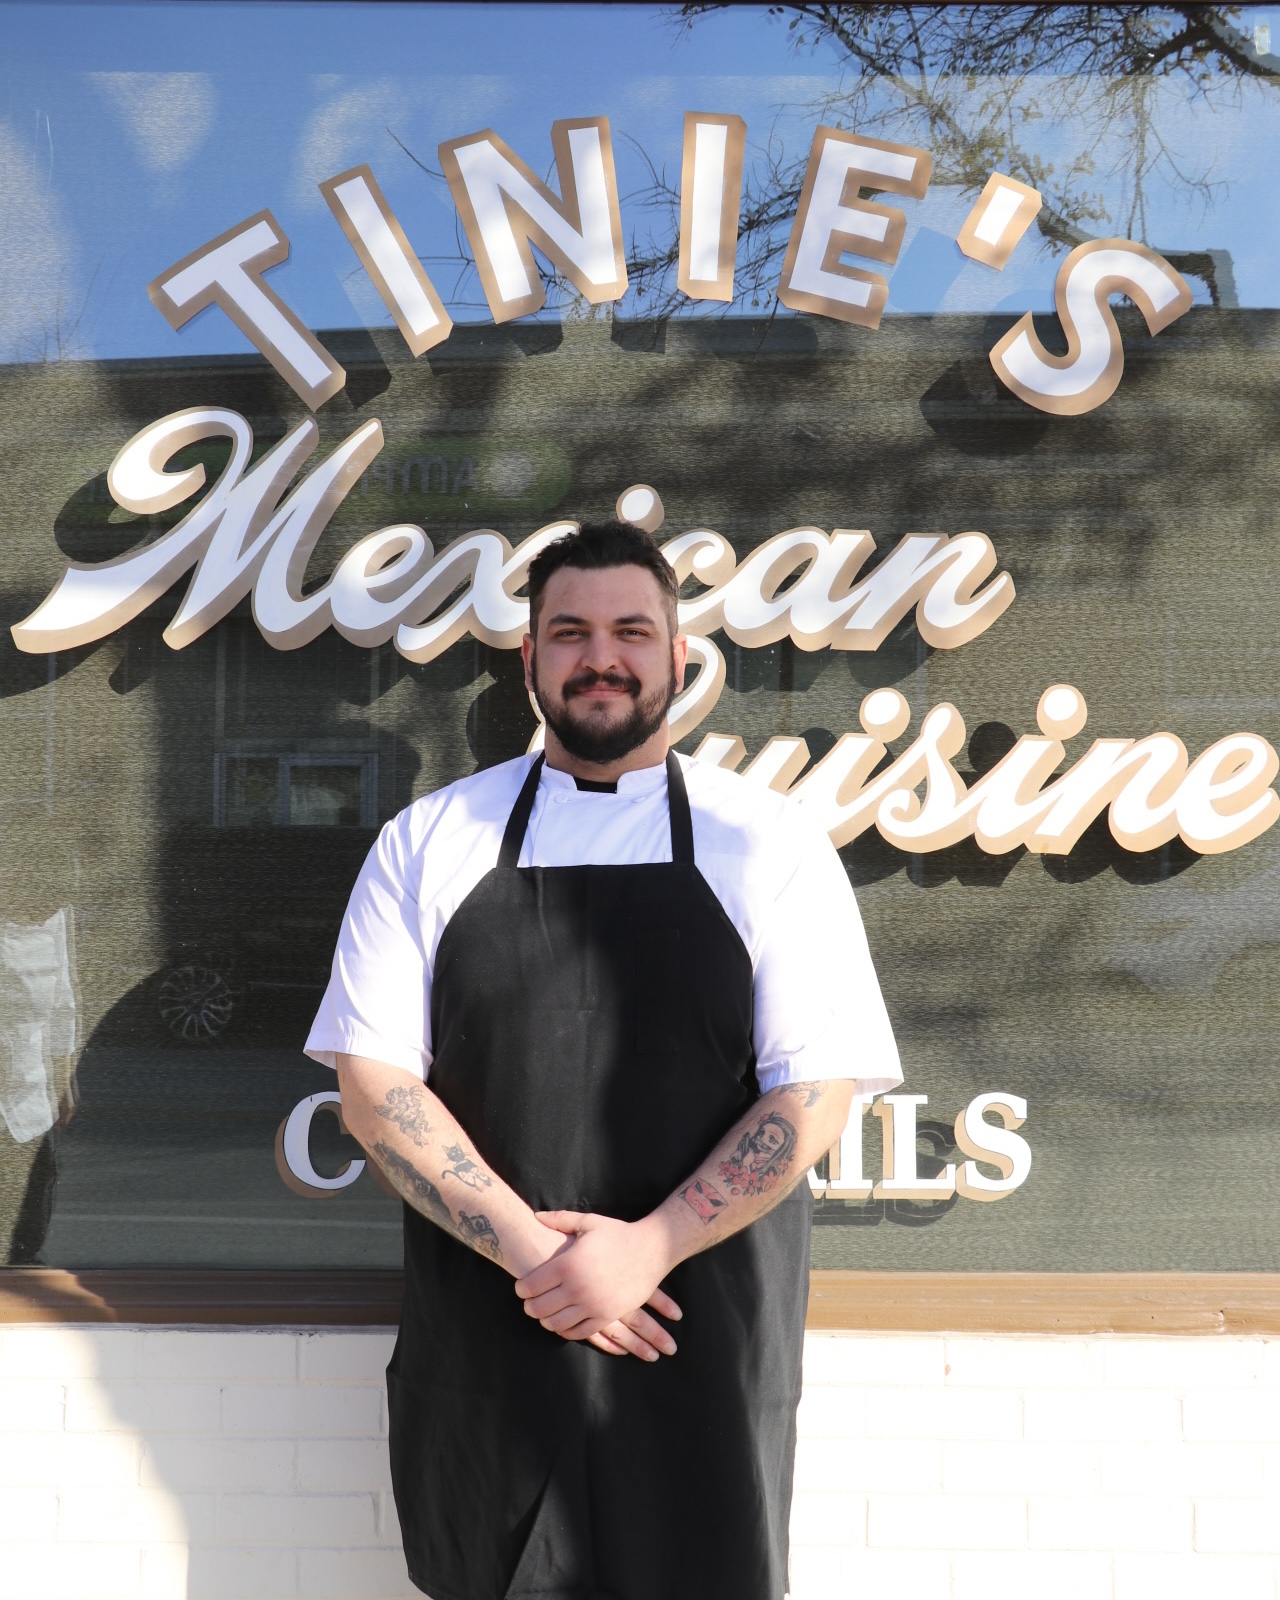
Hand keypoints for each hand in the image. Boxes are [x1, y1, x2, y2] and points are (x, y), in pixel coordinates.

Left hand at [515, 1211, 679, 1350]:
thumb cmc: (618, 1234)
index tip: (521, 1288)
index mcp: (568, 1264)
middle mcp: (577, 1287)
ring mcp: (593, 1304)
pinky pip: (579, 1332)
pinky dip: (566, 1331)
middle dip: (529, 1307)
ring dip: (546, 1320)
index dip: (521, 1289)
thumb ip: (560, 1220)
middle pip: (539, 1308)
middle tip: (529, 1303)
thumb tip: (536, 1216)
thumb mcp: (588, 1222)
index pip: (531, 1285)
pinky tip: (563, 1323)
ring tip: (545, 1313)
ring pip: (556, 1323)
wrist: (651, 1250)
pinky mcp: (607, 1315)